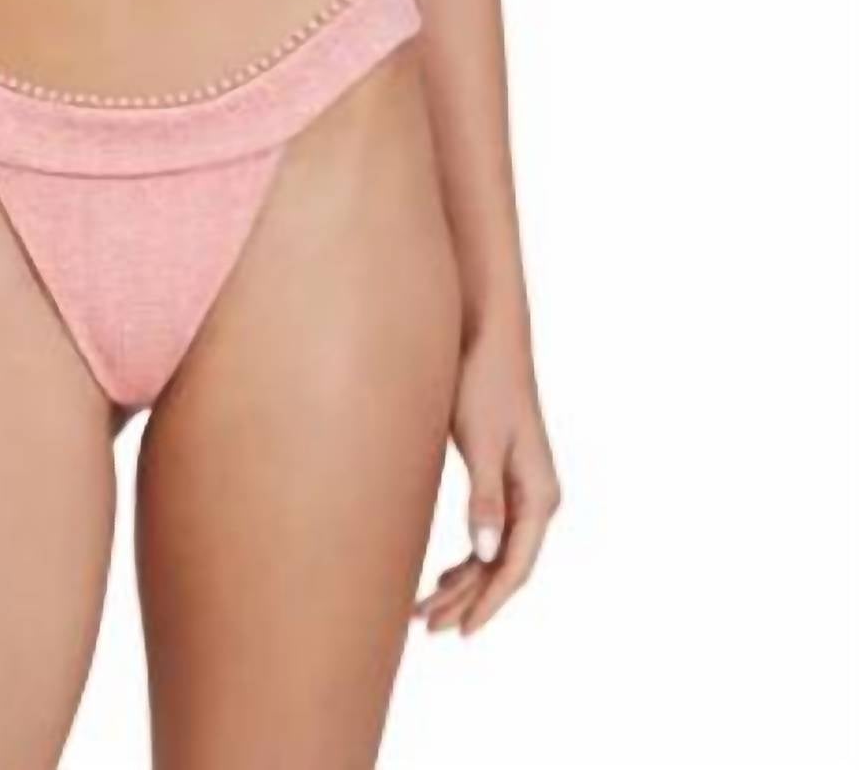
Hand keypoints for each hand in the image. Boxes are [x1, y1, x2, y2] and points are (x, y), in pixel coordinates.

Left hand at [414, 325, 560, 635]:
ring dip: (464, 583)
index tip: (459, 631)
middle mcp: (538, 496)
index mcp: (539, 494)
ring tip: (426, 609)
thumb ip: (486, 498)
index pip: (515, 567)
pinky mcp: (504, 473)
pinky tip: (443, 573)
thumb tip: (486, 554)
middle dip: (468, 601)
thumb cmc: (483, 381)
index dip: (488, 604)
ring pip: (495, 552)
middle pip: (504, 566)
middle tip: (426, 626)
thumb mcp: (482, 441)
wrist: (488, 332)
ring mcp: (523, 486)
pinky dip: (468, 558)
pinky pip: (491, 531)